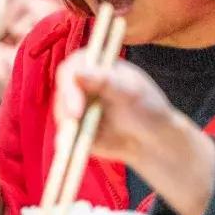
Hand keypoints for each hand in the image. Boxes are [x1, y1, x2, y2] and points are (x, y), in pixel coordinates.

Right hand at [54, 53, 181, 165]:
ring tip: (81, 137)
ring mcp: (76, 107)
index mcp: (96, 67)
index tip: (76, 105)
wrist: (153, 141)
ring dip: (66, 125)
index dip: (70, 85)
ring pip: (61, 114)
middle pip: (62, 90)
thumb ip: (106, 82)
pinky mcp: (74, 128)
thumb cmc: (148, 110)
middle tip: (76, 120)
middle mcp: (82, 84)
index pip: (72, 67)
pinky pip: (64, 134)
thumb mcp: (132, 93)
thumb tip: (77, 73)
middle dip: (66, 107)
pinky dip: (65, 141)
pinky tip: (70, 148)